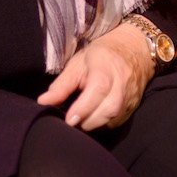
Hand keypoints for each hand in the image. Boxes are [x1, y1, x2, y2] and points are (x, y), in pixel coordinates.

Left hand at [36, 22, 154, 130]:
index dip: (83, 107)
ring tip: (80, 119)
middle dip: (87, 120)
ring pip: (114, 118)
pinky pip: (117, 122)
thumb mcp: (77, 64)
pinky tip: (93, 119)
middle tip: (71, 119)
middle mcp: (122, 83)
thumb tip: (43, 102)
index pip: (98, 89)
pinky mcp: (133, 108)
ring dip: (94, 124)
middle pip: (109, 108)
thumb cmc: (100, 57)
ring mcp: (131, 96)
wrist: (133, 52)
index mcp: (105, 67)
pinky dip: (103, 124)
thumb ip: (61, 85)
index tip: (68, 119)